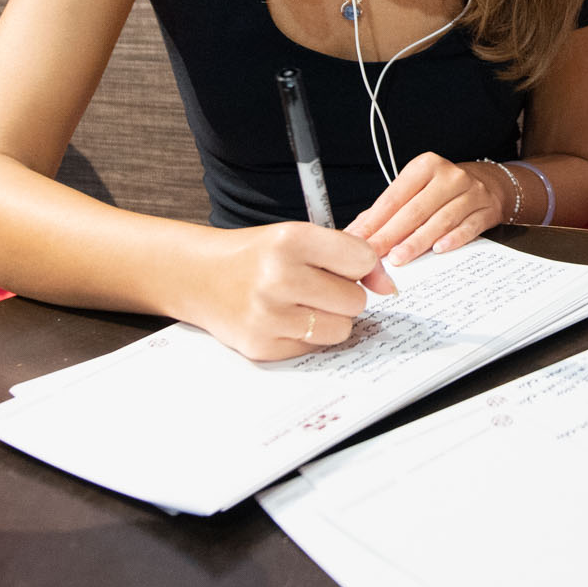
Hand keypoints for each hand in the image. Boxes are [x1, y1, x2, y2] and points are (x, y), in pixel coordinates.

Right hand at [188, 221, 394, 360]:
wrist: (200, 276)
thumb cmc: (257, 255)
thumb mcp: (298, 238)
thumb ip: (347, 254)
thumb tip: (388, 286)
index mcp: (291, 240)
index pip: (362, 259)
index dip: (361, 266)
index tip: (346, 266)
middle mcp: (279, 277)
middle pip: (355, 300)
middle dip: (344, 295)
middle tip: (318, 286)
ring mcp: (268, 316)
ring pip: (341, 329)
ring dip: (330, 319)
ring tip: (303, 304)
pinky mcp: (262, 347)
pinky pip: (314, 349)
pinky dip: (307, 336)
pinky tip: (284, 319)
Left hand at [349, 153, 506, 265]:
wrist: (488, 183)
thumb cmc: (442, 189)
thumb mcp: (415, 189)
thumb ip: (387, 209)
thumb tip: (357, 231)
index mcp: (425, 166)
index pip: (395, 196)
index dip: (374, 220)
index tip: (358, 239)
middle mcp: (449, 176)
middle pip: (415, 210)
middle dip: (391, 235)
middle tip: (373, 254)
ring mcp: (471, 193)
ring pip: (441, 220)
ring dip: (418, 241)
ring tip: (399, 258)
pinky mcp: (486, 210)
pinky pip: (469, 227)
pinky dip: (453, 239)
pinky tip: (438, 250)